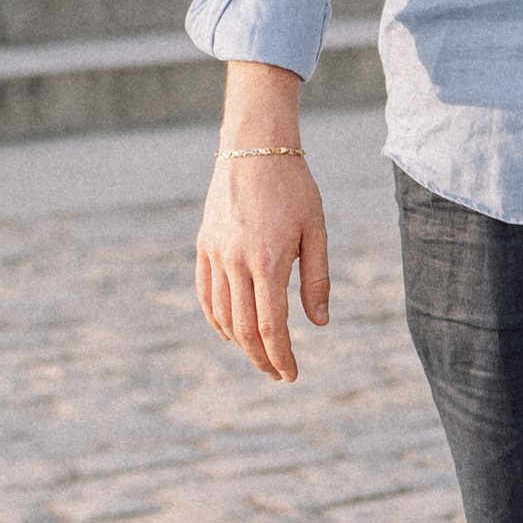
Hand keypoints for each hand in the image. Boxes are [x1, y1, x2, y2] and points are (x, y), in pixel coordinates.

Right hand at [197, 149, 329, 383]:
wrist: (255, 147)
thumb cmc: (294, 188)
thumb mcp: (315, 231)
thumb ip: (316, 280)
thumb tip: (318, 324)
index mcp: (268, 261)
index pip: (272, 326)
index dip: (282, 357)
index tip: (291, 375)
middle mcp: (236, 262)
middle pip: (244, 329)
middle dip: (262, 358)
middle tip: (278, 374)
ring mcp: (215, 254)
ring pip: (222, 315)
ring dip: (240, 343)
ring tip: (260, 354)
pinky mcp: (203, 246)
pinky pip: (205, 294)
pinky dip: (216, 319)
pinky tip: (231, 331)